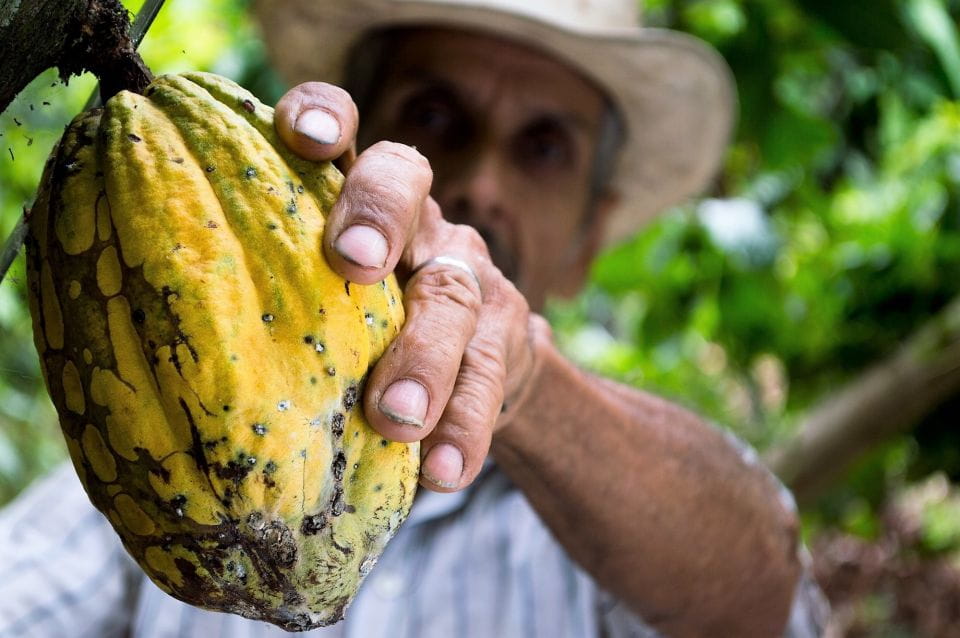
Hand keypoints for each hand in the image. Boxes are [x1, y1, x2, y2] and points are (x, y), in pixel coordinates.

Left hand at [275, 83, 539, 491]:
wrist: (479, 370)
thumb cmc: (365, 335)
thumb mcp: (322, 302)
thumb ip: (273, 297)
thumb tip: (144, 350)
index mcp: (357, 201)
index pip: (344, 130)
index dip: (326, 117)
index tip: (302, 136)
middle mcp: (417, 221)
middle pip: (406, 183)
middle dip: (378, 215)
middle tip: (353, 263)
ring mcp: (468, 275)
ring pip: (453, 294)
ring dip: (425, 356)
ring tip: (396, 418)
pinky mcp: (506, 338)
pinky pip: (490, 377)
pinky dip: (465, 426)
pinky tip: (442, 470)